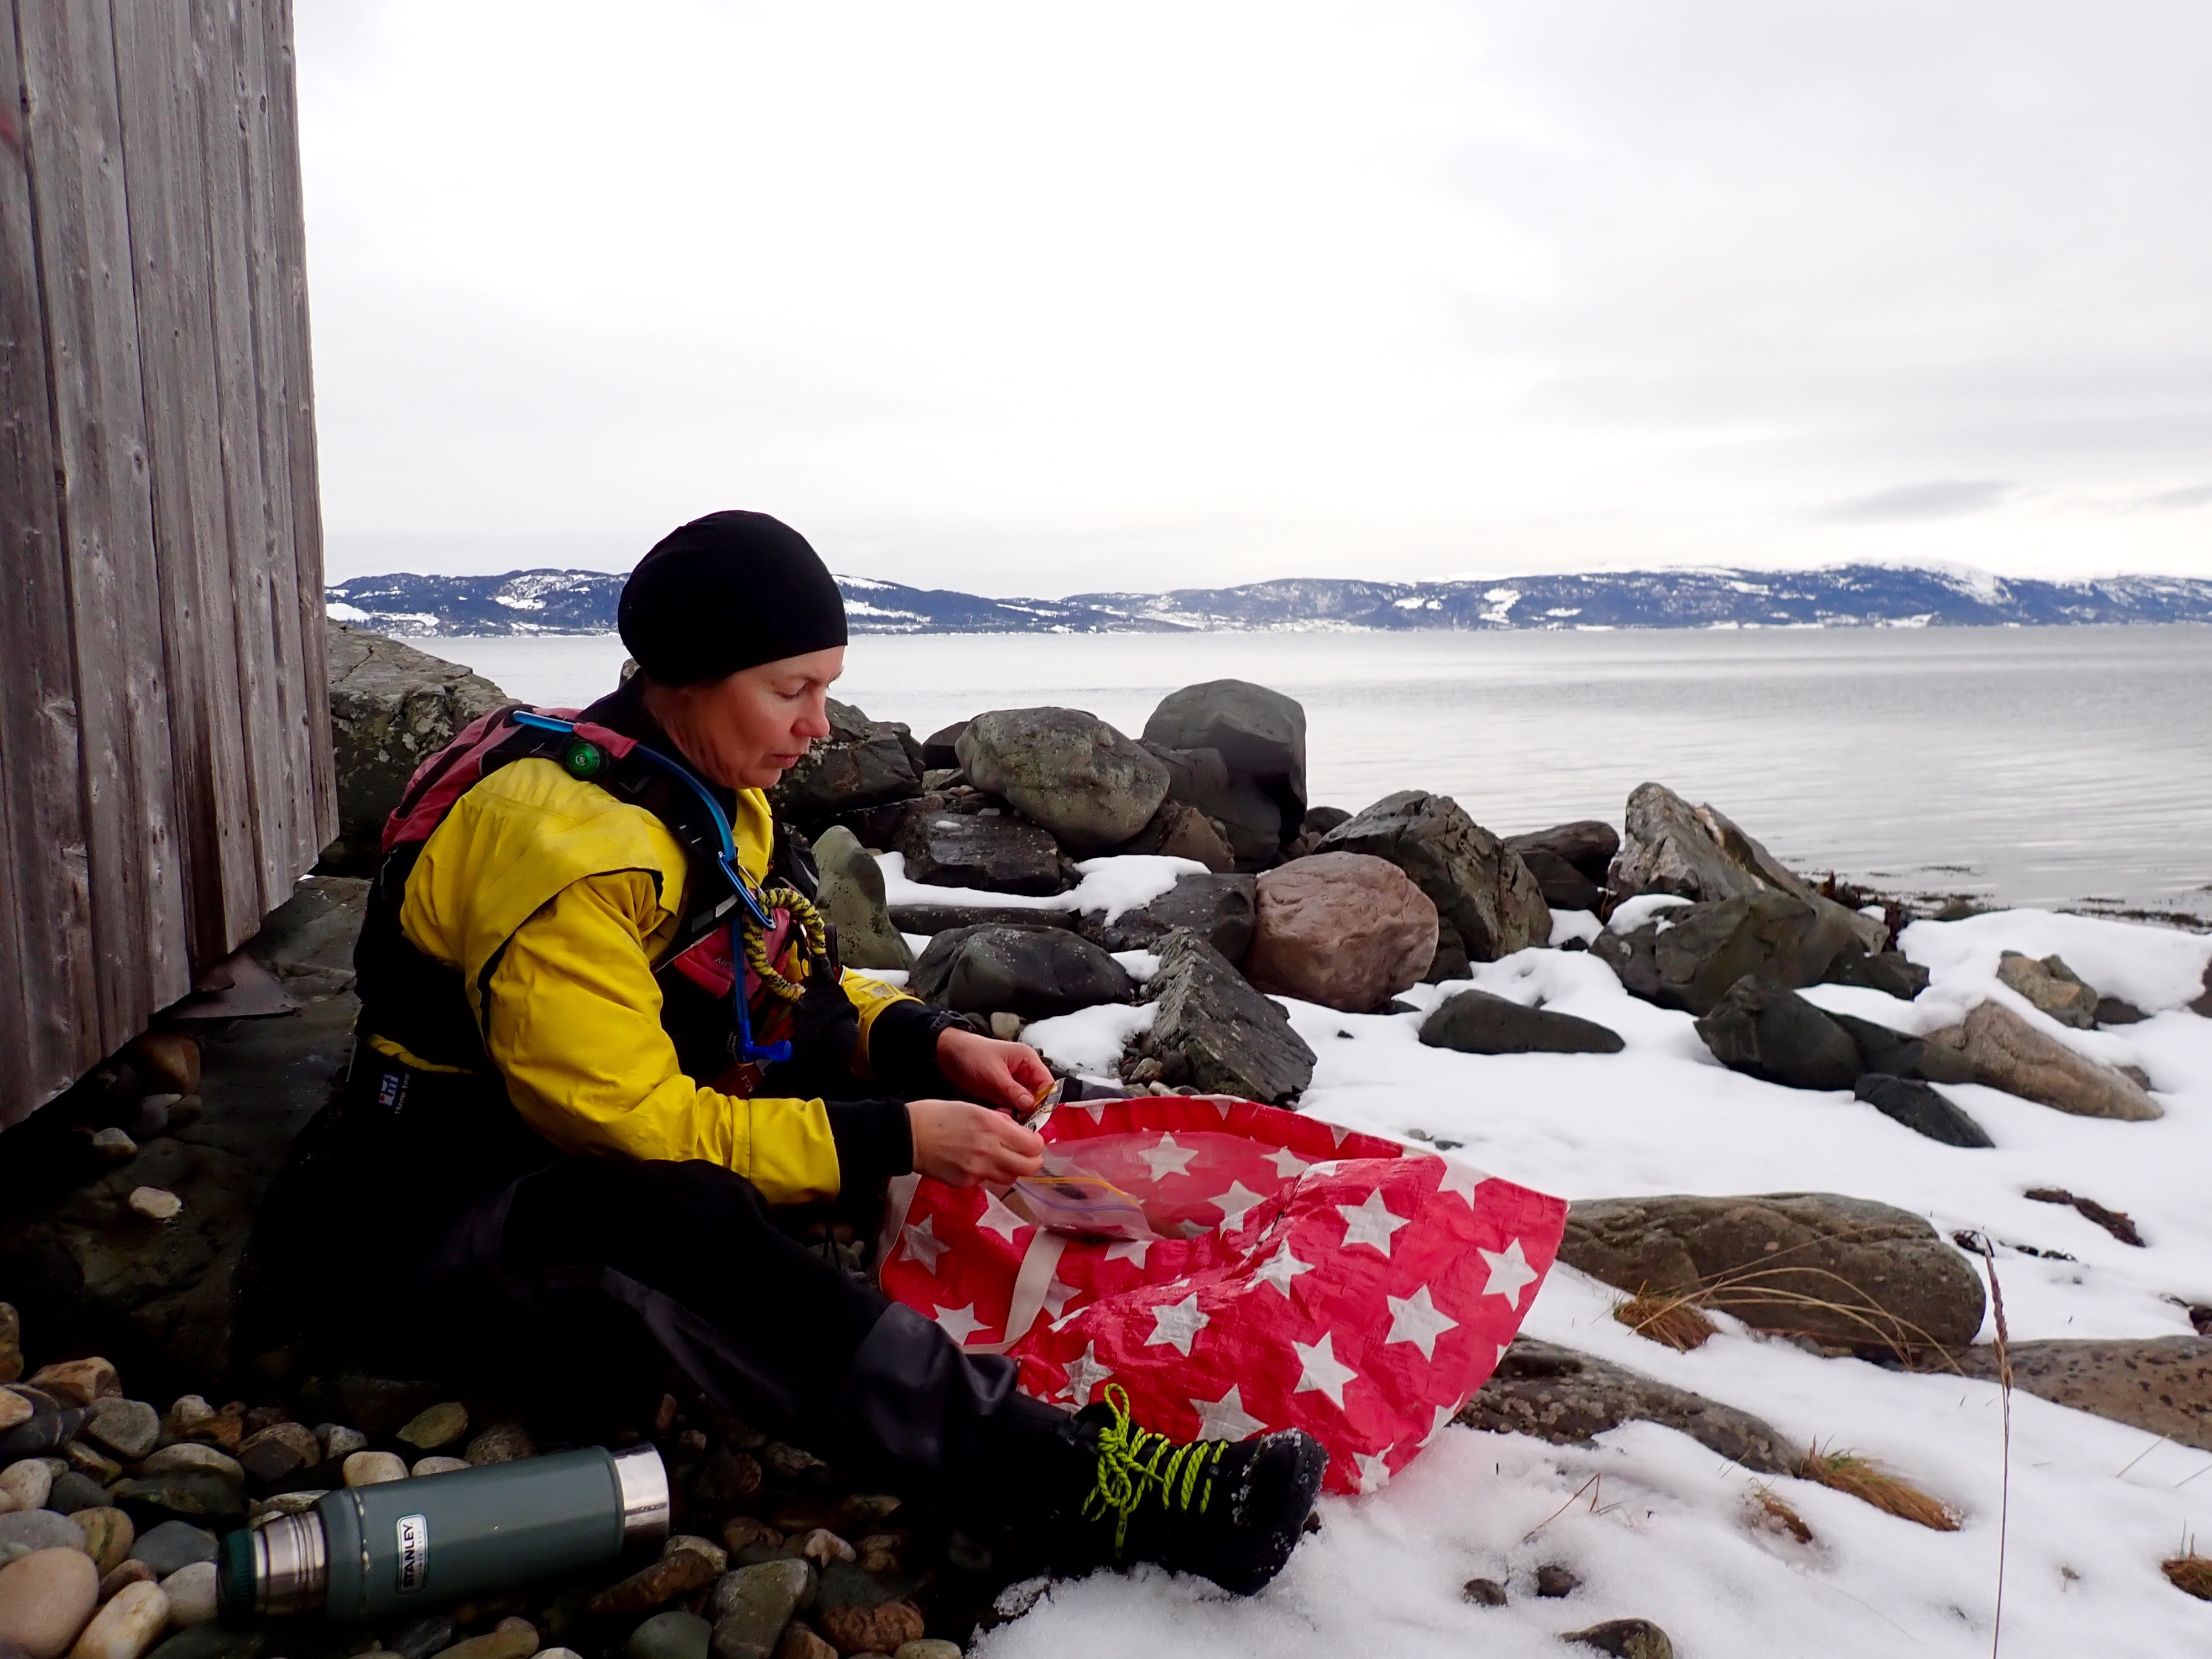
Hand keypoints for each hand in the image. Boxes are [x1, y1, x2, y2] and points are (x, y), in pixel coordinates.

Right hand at [907, 1100, 1045, 1186]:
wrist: (908, 1136)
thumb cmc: (938, 1115)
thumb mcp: (974, 1108)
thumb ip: (999, 1122)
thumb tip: (1016, 1132)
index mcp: (993, 1128)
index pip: (1033, 1146)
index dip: (1036, 1143)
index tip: (1030, 1139)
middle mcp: (990, 1151)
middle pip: (1029, 1167)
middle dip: (1030, 1159)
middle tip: (1023, 1152)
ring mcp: (978, 1171)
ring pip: (1011, 1177)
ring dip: (1011, 1168)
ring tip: (998, 1156)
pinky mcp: (966, 1183)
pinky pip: (988, 1181)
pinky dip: (987, 1173)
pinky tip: (974, 1161)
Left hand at [935, 1026, 1055, 1114]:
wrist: (948, 1055)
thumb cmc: (972, 1055)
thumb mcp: (993, 1074)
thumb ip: (1013, 1090)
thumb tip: (1031, 1106)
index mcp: (1028, 1060)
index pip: (1047, 1083)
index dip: (1045, 1100)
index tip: (1037, 1116)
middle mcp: (1025, 1072)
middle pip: (1038, 1096)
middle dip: (1030, 1110)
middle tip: (1019, 1122)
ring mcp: (1014, 1083)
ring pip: (1025, 1104)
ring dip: (1018, 1113)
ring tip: (1006, 1118)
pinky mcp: (1003, 1092)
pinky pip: (1012, 1106)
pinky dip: (1008, 1113)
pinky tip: (999, 1116)